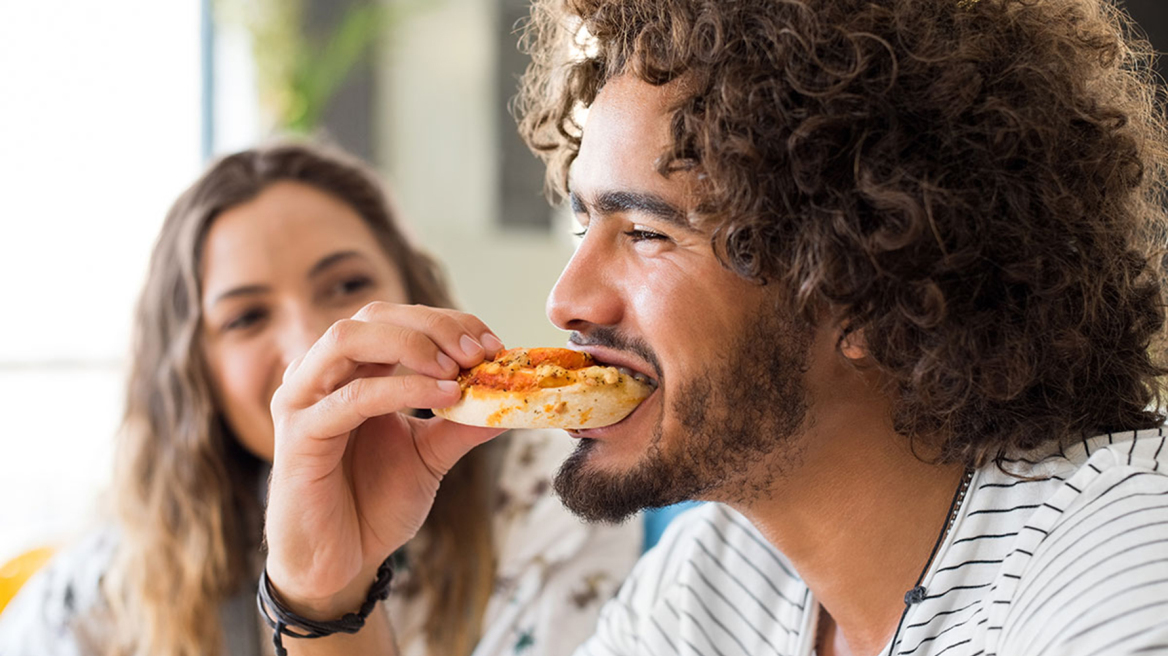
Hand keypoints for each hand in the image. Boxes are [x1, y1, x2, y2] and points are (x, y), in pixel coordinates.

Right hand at [263, 302, 505, 617]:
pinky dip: (402, 389)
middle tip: (480, 351)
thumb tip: (513, 399)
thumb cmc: (373, 504)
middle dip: (433, 325)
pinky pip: (352, 397)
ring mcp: (303, 400)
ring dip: (410, 343)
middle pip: (373, 315)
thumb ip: (463, 423)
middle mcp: (320, 374)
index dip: (446, 322)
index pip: (396, 319)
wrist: (341, 564)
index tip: (492, 344)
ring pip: (348, 339)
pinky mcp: (299, 435)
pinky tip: (444, 396)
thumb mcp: (429, 454)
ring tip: (458, 367)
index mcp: (350, 371)